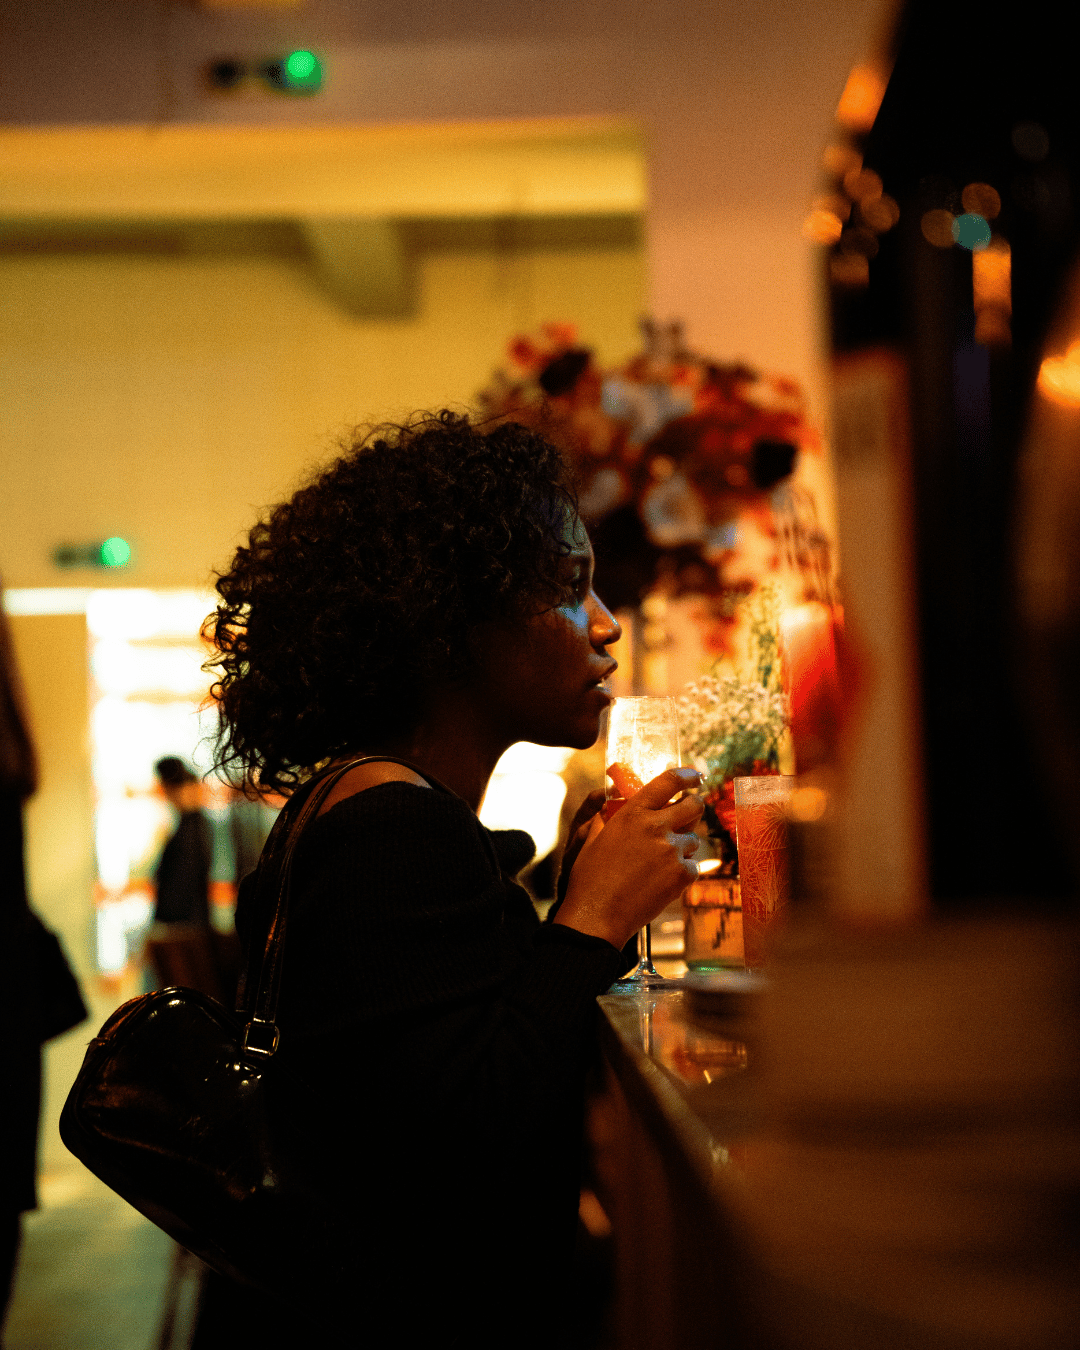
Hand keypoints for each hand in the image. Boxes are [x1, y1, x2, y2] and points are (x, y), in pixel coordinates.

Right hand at [554, 766, 702, 949]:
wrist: (597, 915)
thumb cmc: (590, 878)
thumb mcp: (594, 838)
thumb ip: (608, 817)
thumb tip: (612, 805)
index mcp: (633, 813)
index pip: (668, 781)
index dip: (687, 775)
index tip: (695, 776)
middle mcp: (656, 827)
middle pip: (694, 806)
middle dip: (695, 807)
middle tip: (690, 814)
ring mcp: (672, 851)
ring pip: (694, 839)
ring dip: (683, 846)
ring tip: (661, 862)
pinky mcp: (682, 875)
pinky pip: (692, 866)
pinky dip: (682, 871)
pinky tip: (662, 881)